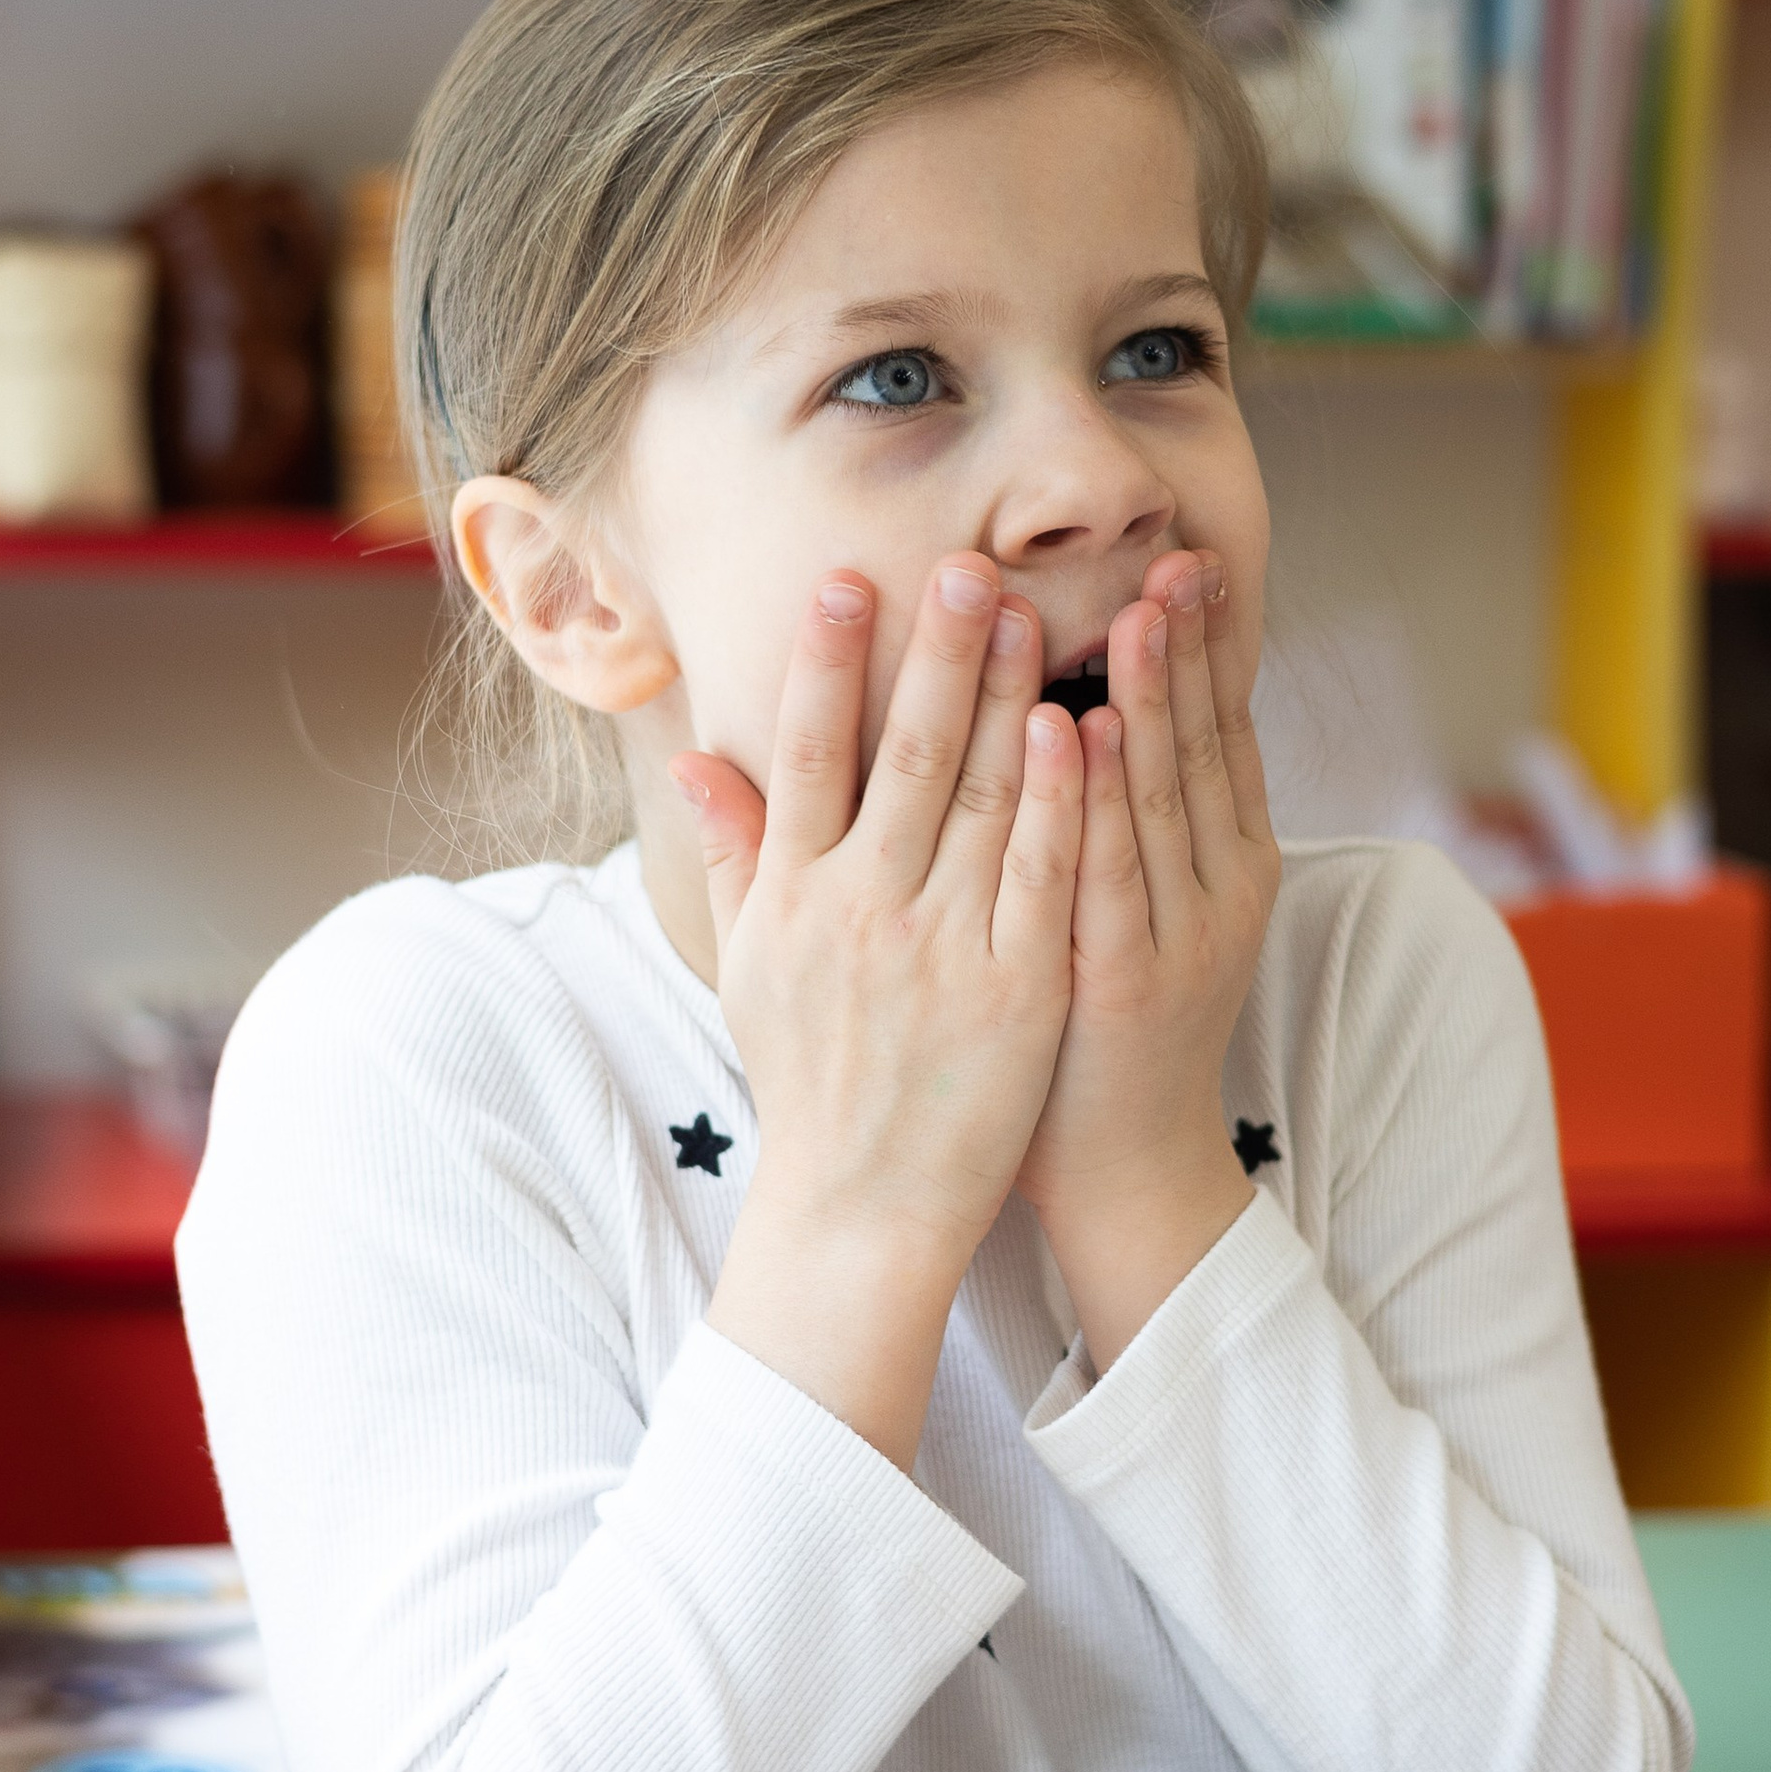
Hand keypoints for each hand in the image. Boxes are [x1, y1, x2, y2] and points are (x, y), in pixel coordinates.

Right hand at [672, 555, 1083, 1467]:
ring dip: (1008, 698)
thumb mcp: (749, 967)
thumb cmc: (809, 1080)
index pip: (806, 753)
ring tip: (1032, 612)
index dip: (826, 661)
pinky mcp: (1017, 988)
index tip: (848, 579)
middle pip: (904, 756)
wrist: (862, 1207)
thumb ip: (734, 855)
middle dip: (936, 652)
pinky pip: (1043, 875)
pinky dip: (1060, 799)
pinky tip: (1077, 729)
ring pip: (983, 800)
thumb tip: (694, 760)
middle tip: (965, 564)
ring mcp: (942, 949)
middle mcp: (860, 912)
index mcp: (792, 898)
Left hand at [1018, 548, 1280, 1373]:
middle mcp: (1218, 892)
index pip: (1222, 736)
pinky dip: (1100, 800)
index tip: (1190, 560)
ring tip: (1138, 610)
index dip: (1210, 649)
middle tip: (1178, 557)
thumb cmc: (1103, 1029)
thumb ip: (1132, 817)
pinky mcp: (1121, 981)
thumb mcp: (1137, 907)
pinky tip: (1086, 731)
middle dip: (1192, 649)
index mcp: (1226, 868)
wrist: (1121, 1169)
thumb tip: (1109, 712)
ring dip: (1154, 698)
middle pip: (1206, 749)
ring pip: (1167, 799)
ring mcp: (1177, 937)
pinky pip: (1111, 874)